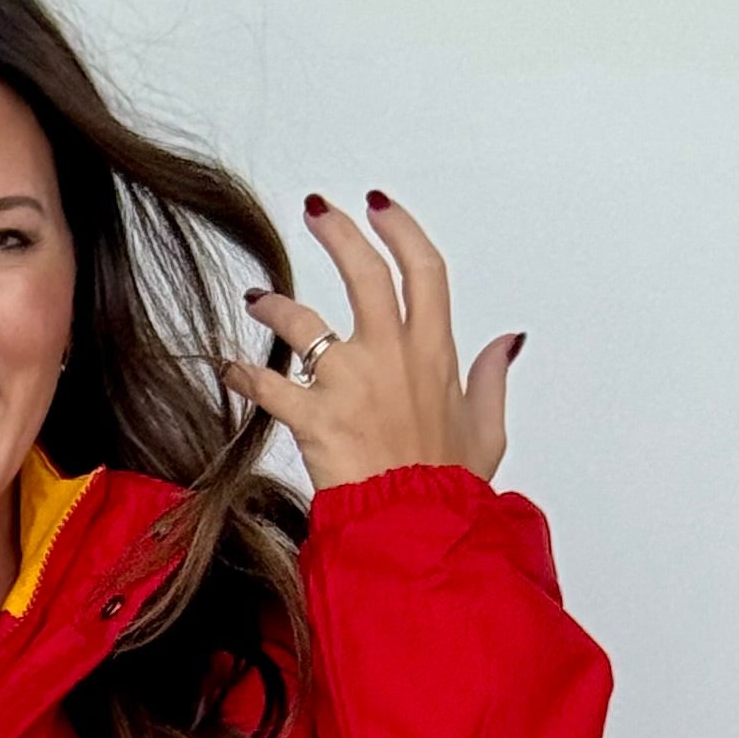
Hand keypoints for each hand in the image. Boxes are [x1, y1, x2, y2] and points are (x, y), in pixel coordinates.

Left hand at [222, 193, 521, 492]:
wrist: (416, 529)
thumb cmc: (447, 488)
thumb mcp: (486, 431)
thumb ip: (492, 378)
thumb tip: (507, 341)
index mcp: (435, 353)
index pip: (424, 269)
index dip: (401, 230)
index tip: (381, 208)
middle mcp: (392, 356)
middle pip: (365, 272)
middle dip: (338, 232)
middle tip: (317, 209)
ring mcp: (351, 384)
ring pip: (305, 323)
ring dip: (276, 306)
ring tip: (258, 299)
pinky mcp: (316, 418)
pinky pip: (269, 387)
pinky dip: (245, 377)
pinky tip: (231, 370)